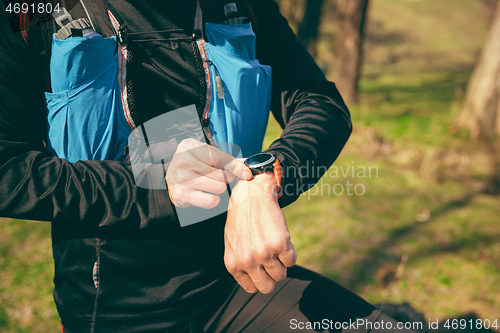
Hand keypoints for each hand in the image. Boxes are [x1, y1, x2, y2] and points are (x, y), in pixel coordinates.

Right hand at [166, 138, 251, 208]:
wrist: (171, 178)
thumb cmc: (193, 164)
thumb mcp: (205, 154)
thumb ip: (226, 159)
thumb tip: (247, 169)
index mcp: (190, 146)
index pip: (220, 158)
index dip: (236, 166)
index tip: (246, 172)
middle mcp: (184, 161)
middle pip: (222, 174)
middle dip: (225, 178)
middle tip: (217, 177)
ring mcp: (182, 179)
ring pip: (219, 188)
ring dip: (218, 188)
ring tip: (209, 184)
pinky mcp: (183, 195)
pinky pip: (211, 201)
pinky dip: (213, 200)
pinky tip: (204, 194)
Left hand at [224, 172, 296, 293]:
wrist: (252, 196)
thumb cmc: (242, 220)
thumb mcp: (232, 244)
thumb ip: (240, 265)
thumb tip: (254, 284)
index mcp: (233, 264)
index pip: (252, 288)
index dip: (259, 279)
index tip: (261, 269)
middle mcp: (248, 261)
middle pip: (268, 288)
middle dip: (272, 277)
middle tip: (271, 262)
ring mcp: (264, 253)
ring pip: (281, 275)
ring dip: (281, 263)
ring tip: (273, 247)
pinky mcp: (280, 244)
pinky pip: (292, 261)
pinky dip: (289, 252)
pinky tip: (280, 239)